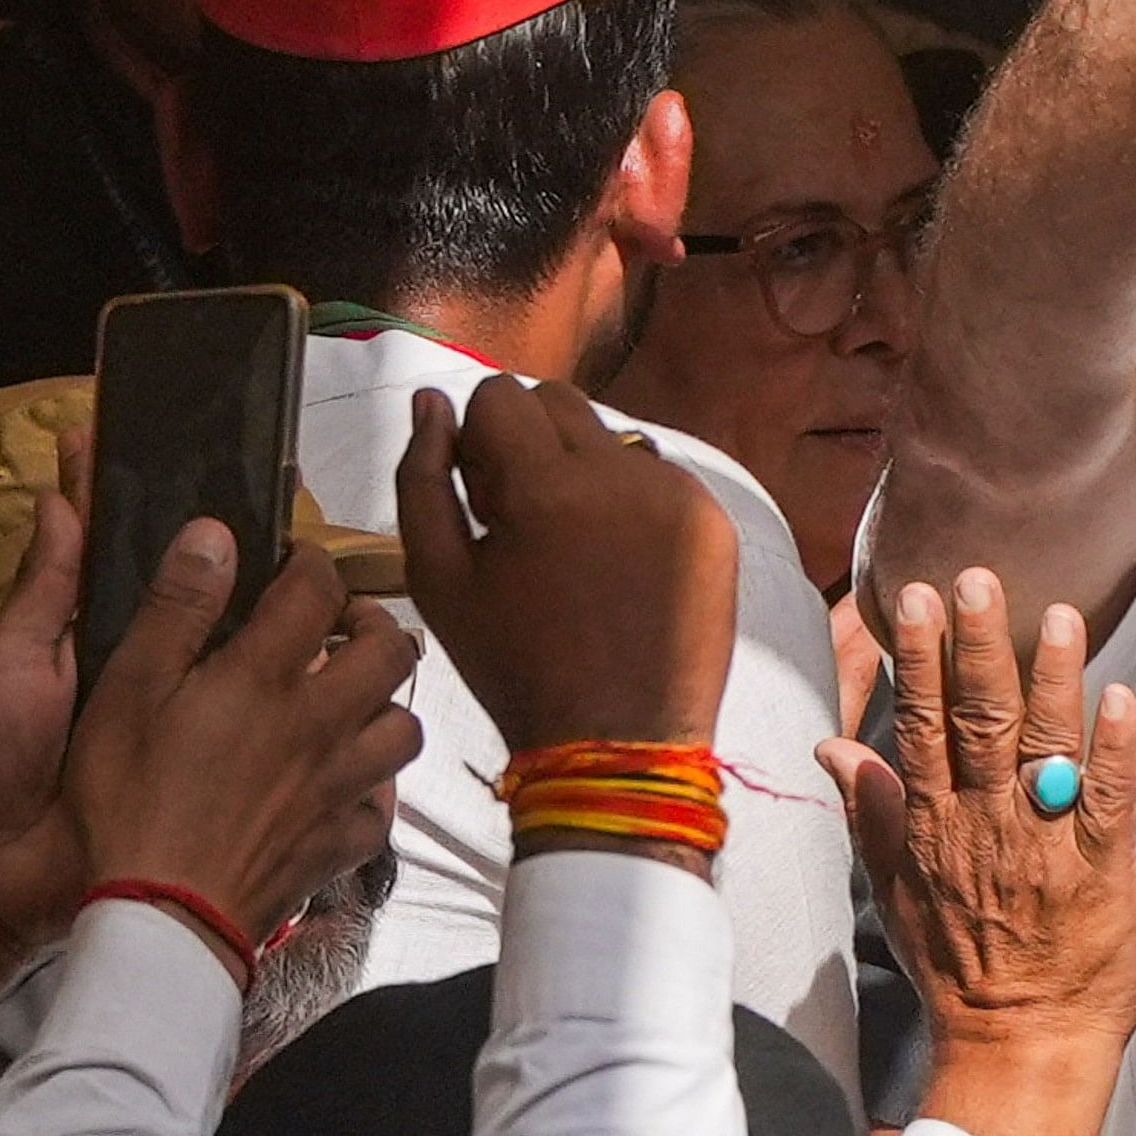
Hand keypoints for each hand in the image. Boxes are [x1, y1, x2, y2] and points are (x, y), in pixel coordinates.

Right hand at [61, 522, 418, 949]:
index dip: (308, 563)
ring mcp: (340, 785)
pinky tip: (339, 787)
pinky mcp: (341, 843)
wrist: (161, 917)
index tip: (290, 564)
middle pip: (392, 650)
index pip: (317, 588)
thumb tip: (215, 534)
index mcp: (266, 676)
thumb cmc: (130, 801)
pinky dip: (370, 791)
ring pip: (406, 726)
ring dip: (384, 705)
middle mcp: (321, 722)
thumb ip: (177, 609)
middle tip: (337, 627)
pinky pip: (381, 808)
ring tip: (347, 702)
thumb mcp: (129, 690)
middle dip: (372, 623)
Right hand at [398, 379, 740, 752]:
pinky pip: (658, 475)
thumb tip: (431, 403)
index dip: (478, 441)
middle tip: (522, 521)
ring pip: (610, 436)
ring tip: (572, 550)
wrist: (618, 740)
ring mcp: (678, 494)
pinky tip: (617, 566)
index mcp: (547, 487)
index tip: (485, 501)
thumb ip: (422, 479)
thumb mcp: (439, 580)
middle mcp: (622, 475)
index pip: (500, 394)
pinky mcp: (714, 519)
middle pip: (558, 401)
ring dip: (582, 470)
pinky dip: (630, 502)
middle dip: (528, 443)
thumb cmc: (514, 667)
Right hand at [823, 571, 1135, 1135]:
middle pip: (980, 721)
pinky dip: (1113, 748)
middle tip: (979, 580)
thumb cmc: (961, 968)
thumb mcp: (896, 890)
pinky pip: (1109, 798)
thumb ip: (870, 811)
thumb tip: (832, 745)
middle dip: (979, 646)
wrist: (1021, 1046)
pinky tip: (1119, 696)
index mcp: (933, 825)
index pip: (920, 726)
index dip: (917, 660)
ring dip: (1053, 678)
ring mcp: (1045, 845)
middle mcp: (985, 825)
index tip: (915, 600)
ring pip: (1046, 747)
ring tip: (1060, 615)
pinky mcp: (1103, 868)